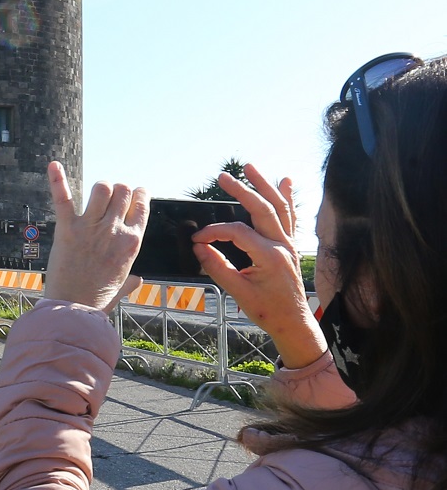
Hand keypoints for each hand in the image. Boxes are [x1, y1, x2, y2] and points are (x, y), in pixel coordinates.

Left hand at [42, 161, 147, 310]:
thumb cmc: (96, 301)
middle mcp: (114, 230)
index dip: (138, 196)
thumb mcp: (121, 288)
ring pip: (101, 188)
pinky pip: (63, 198)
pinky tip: (53, 165)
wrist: (72, 309)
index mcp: (132, 243)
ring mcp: (90, 227)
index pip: (142, 205)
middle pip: (122, 191)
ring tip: (94, 196)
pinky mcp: (66, 229)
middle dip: (117, 190)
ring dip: (99, 188)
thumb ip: (131, 281)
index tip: (134, 194)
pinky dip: (57, 179)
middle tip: (109, 199)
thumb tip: (139, 280)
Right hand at [191, 163, 323, 368]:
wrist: (294, 323)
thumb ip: (216, 266)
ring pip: (278, 207)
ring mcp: (289, 244)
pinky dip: (287, 198)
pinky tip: (284, 181)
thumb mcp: (237, 292)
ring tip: (250, 167)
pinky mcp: (290, 246)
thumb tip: (198, 248)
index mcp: (269, 256)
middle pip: (262, 209)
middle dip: (242, 190)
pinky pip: (290, 216)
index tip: (197, 239)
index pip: (237, 232)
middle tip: (223, 177)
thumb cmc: (267, 310)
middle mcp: (282, 245)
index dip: (213, 232)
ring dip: (264, 185)